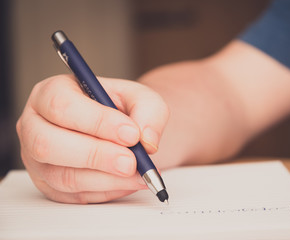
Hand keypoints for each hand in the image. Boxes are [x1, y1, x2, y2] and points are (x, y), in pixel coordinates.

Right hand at [16, 75, 168, 203]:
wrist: (118, 128)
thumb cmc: (120, 108)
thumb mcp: (140, 97)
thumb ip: (148, 111)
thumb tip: (146, 141)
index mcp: (50, 93)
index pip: (62, 106)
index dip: (98, 122)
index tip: (131, 134)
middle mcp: (36, 125)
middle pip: (49, 145)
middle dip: (96, 156)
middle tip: (131, 162)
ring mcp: (38, 159)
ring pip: (63, 177)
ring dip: (107, 179)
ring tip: (139, 175)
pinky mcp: (50, 185)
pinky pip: (75, 197)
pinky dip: (107, 192)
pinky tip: (128, 182)